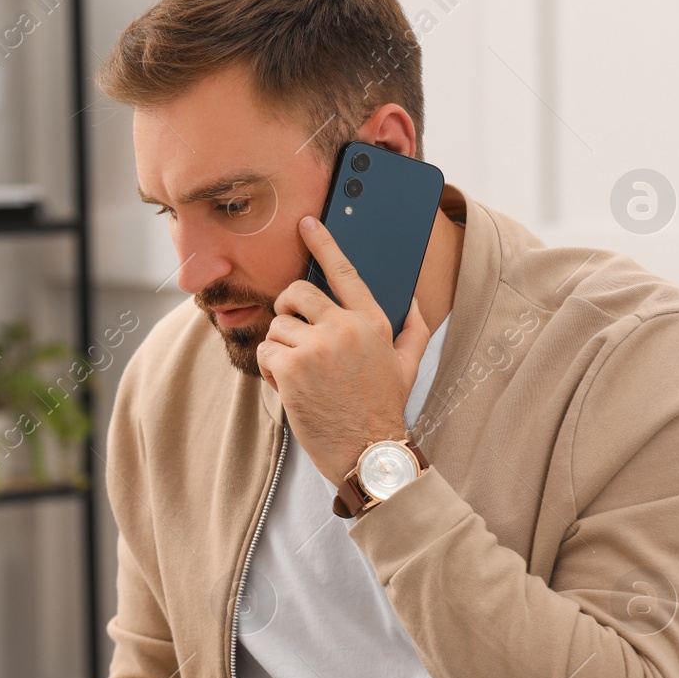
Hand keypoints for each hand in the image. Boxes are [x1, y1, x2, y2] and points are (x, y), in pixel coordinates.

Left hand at [256, 215, 431, 485]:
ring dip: (280, 348)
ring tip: (299, 374)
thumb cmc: (383, 409)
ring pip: (277, 325)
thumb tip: (412, 298)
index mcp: (373, 322)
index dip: (324, 244)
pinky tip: (288, 387)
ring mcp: (316, 348)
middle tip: (293, 331)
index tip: (306, 225)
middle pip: (297, 293)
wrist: (367, 453)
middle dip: (288, 309)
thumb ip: (413, 328)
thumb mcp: (408, 365)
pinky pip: (266, 351)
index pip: (345, 272)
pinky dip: (270, 369)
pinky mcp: (291, 369)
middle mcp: (345, 329)